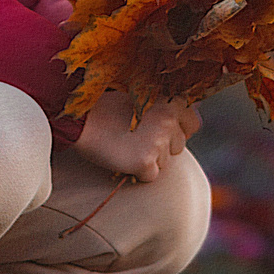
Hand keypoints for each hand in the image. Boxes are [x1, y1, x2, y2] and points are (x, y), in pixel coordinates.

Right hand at [70, 89, 201, 182]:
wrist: (80, 119)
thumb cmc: (107, 108)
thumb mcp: (142, 98)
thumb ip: (165, 109)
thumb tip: (184, 125)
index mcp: (170, 101)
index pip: (193, 123)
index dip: (178, 129)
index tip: (160, 130)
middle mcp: (168, 119)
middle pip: (179, 146)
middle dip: (163, 146)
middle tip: (137, 138)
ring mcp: (158, 140)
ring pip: (165, 162)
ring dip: (151, 159)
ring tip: (128, 146)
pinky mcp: (145, 160)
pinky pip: (151, 176)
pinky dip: (139, 173)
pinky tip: (124, 158)